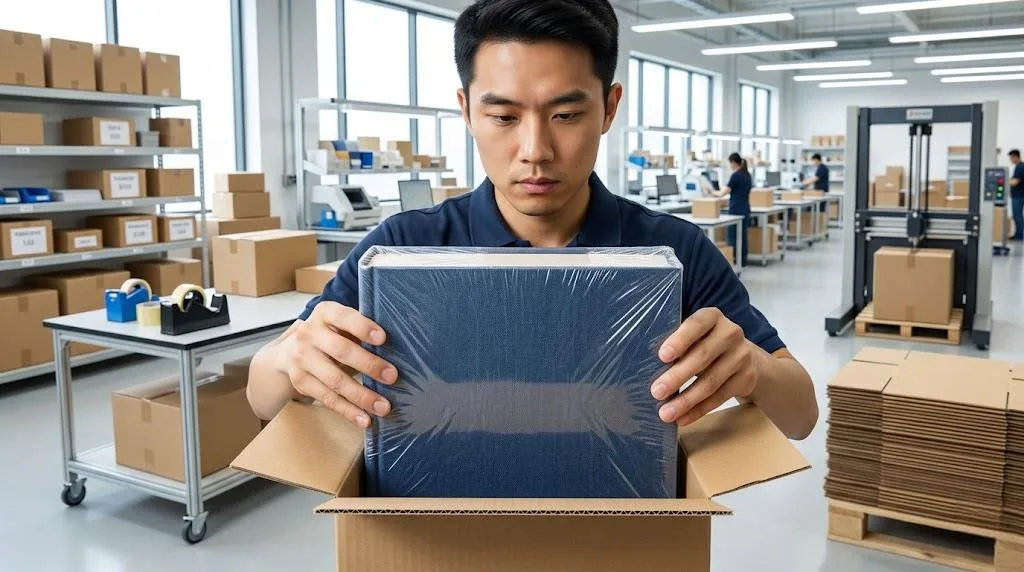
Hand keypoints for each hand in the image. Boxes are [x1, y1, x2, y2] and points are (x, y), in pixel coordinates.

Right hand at [275, 301, 397, 427]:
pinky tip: (364, 419)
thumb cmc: (331, 335)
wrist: (290, 351)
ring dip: (361, 396)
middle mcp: (309, 333)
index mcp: (325, 313)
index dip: (363, 327)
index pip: (343, 317)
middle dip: (369, 365)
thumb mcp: (341, 324)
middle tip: (392, 377)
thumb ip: (361, 330)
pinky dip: (348, 410)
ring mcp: (302, 358)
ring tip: (383, 406)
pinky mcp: (301, 381)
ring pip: (334, 380)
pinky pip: (327, 398)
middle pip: (341, 351)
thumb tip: (398, 347)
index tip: (383, 339)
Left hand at [650, 307, 761, 425]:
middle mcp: (730, 333)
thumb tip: (644, 365)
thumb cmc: (704, 343)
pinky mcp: (747, 378)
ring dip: (686, 400)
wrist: (744, 357)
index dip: (680, 340)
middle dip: (677, 376)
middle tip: (656, 392)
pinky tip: (683, 418)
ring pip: (711, 381)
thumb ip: (676, 343)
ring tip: (666, 413)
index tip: (662, 356)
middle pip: (702, 356)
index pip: (696, 325)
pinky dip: (699, 410)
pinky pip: (720, 397)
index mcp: (712, 316)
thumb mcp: (693, 336)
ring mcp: (742, 356)